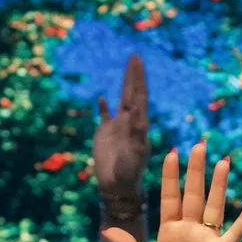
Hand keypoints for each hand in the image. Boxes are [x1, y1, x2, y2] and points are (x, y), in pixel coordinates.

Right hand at [94, 56, 149, 211]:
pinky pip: (105, 116)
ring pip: (122, 99)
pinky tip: (102, 97)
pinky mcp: (105, 134)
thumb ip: (137, 132)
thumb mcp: (135, 152)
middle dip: (134, 74)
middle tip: (135, 55)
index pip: (140, 96)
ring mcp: (118, 126)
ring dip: (124, 83)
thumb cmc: (129, 172)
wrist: (118, 186)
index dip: (139, 78)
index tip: (138, 61)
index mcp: (139, 124)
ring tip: (127, 68)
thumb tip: (139, 112)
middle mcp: (130, 121)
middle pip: (133, 93)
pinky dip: (103, 107)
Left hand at [99, 142, 241, 241]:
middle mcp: (188, 232)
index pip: (169, 199)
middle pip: (192, 195)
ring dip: (218, 185)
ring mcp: (205, 241)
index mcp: (168, 234)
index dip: (171, 177)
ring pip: (213, 206)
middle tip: (200, 144)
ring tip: (223, 161)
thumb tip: (107, 229)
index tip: (172, 153)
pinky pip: (234, 233)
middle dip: (195, 170)